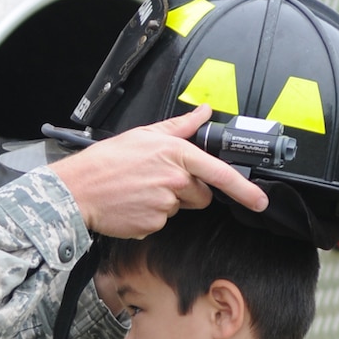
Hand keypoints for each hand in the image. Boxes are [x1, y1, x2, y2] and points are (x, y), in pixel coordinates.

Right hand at [52, 107, 268, 239]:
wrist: (78, 190)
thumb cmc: (107, 162)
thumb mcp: (144, 135)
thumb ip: (179, 126)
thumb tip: (203, 113)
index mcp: (176, 154)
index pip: (220, 174)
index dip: (244, 190)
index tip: (259, 202)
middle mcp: (174, 180)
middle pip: (201, 194)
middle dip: (189, 191)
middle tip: (159, 181)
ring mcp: (164, 205)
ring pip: (180, 208)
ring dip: (167, 202)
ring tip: (140, 191)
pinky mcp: (152, 225)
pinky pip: (161, 222)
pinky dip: (150, 216)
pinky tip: (133, 205)